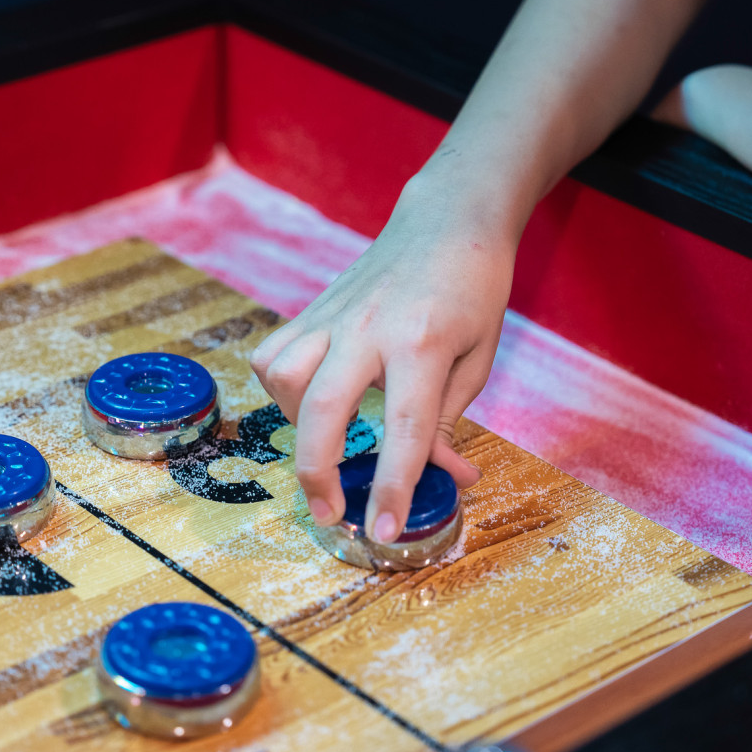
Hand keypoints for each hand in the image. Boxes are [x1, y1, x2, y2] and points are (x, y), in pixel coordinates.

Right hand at [250, 189, 514, 541]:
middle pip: (325, 409)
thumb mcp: (477, 358)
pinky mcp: (312, 309)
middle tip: (330, 514)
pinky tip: (308, 401)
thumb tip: (448, 479)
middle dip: (318, 472)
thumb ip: (449, 420)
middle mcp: (368, 328)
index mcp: (422, 343)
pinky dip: (280, 388)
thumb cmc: (472, 291)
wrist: (447, 220)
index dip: (392, 487)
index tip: (380, 531)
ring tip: (324, 443)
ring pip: (284, 377)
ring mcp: (332, 315)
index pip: (404, 430)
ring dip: (296, 424)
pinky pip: (273, 355)